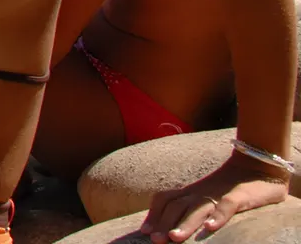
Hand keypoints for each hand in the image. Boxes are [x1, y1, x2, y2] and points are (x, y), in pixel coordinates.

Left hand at [140, 152, 290, 242]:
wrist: (258, 165)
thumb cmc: (228, 185)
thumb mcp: (204, 195)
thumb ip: (190, 207)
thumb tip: (170, 225)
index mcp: (190, 192)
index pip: (165, 199)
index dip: (154, 214)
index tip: (144, 231)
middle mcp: (200, 192)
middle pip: (177, 206)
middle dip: (164, 222)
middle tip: (155, 240)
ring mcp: (219, 193)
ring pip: (198, 208)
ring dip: (185, 223)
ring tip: (174, 237)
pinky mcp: (240, 196)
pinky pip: (228, 205)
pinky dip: (219, 216)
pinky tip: (211, 228)